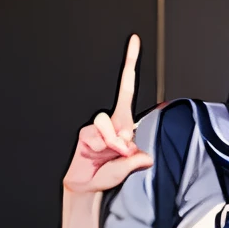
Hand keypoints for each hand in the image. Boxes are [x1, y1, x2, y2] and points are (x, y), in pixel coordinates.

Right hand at [62, 35, 152, 194]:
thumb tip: (143, 155)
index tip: (134, 42)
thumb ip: (136, 161)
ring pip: (108, 124)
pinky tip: (98, 154)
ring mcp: (98, 127)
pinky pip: (96, 133)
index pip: (128, 90)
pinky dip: (102, 145)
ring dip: (112, 142)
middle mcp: (113, 122)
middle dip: (122, 135)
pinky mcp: (85, 132)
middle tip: (122, 152)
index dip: (130, 65)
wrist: (86, 186)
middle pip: (121, 109)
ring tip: (111, 156)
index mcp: (126, 124)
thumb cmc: (108, 176)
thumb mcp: (128, 169)